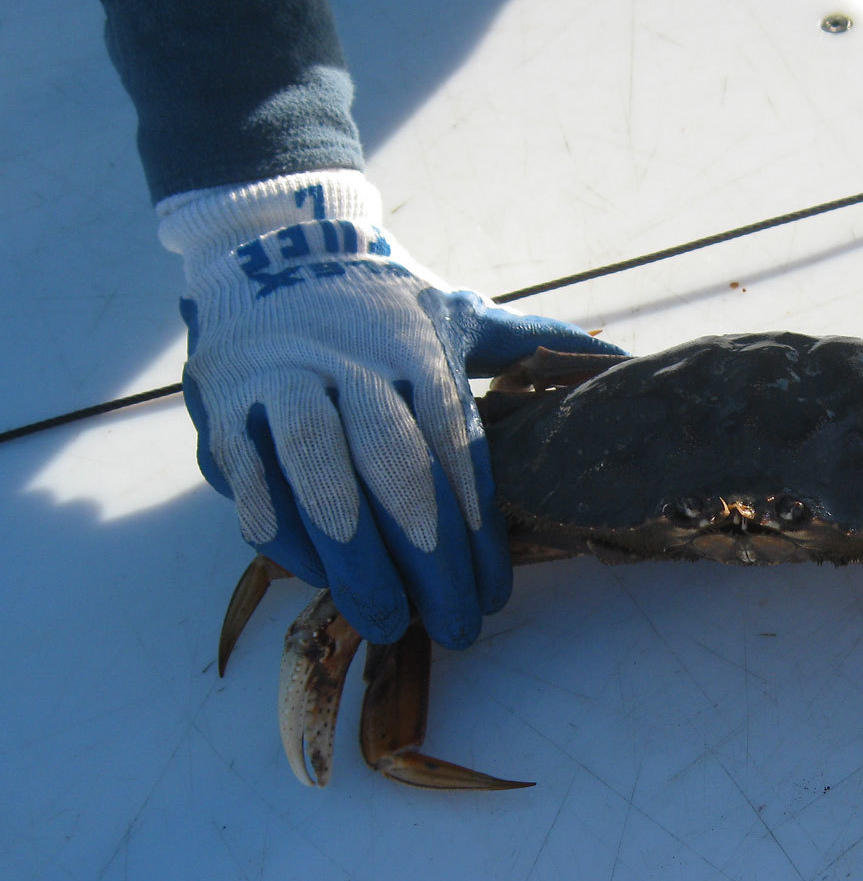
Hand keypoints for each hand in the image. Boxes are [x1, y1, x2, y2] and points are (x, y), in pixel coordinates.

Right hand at [161, 170, 622, 648]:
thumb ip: (530, 345)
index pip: (456, 455)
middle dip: (426, 563)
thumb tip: (619, 362)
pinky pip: (252, 489)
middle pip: (394, 477)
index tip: (494, 595)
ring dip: (353, 565)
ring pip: (318, 486)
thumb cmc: (382, 308)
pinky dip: (284, 541)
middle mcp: (351, 370)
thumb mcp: (458, 315)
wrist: (274, 253)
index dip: (477, 534)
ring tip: (386, 622)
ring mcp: (282, 389)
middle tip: (453, 628)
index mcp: (417, 355)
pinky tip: (317, 580)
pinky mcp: (225, 412)